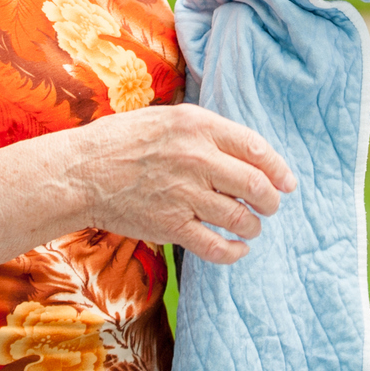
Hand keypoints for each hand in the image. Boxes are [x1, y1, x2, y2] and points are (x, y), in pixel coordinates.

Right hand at [67, 104, 297, 263]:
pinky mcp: (171, 225)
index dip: (279, 169)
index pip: (256, 148)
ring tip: (250, 226)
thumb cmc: (123, 141)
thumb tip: (245, 150)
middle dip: (271, 201)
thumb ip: (206, 131)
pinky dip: (235, 252)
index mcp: (198, 126)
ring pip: (241, 218)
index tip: (287, 183)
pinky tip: (237, 249)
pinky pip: (217, 246)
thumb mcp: (168, 118)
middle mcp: (197, 158)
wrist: (82, 172)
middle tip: (270, 207)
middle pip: (256, 185)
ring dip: (253, 226)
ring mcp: (185, 194)